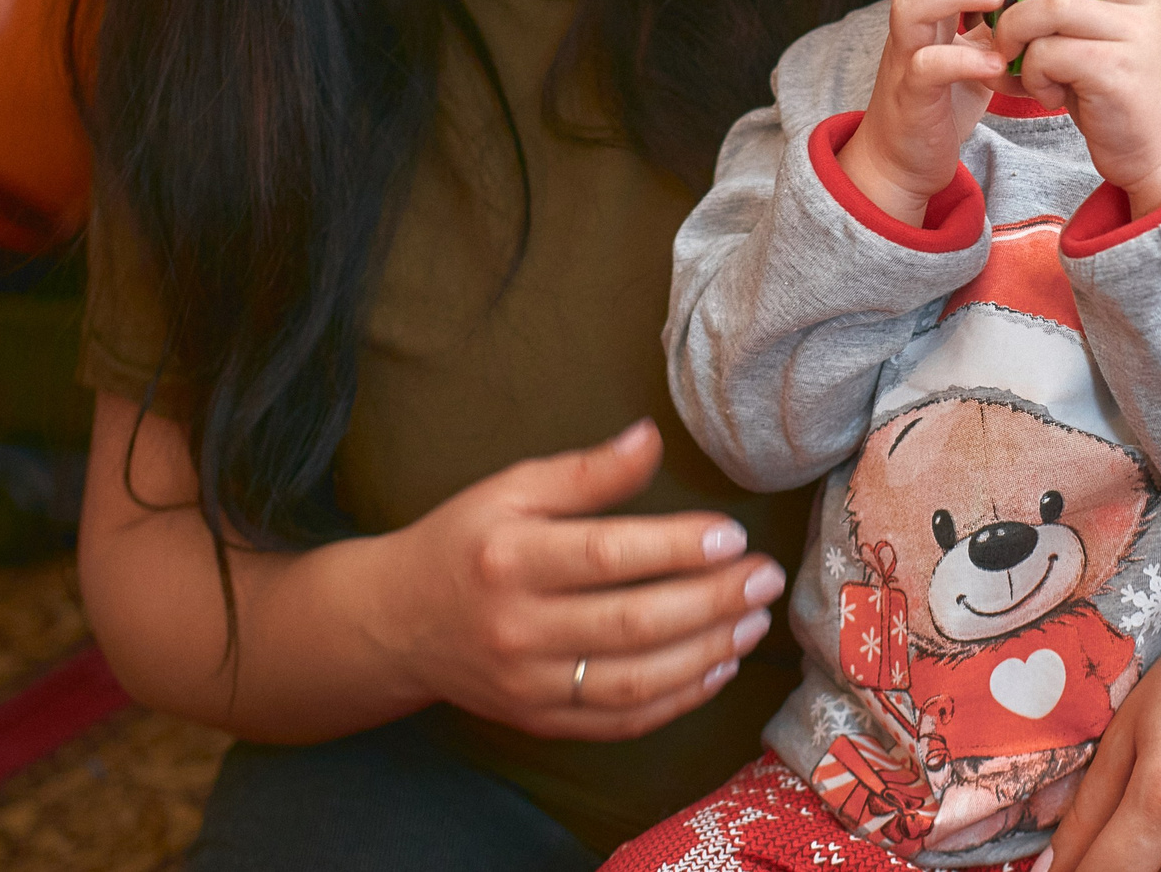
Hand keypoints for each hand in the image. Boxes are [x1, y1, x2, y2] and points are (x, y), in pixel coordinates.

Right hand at [370, 418, 787, 740]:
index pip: (605, 556)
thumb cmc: (464, 542)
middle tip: (765, 579)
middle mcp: (517, 628)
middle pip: (631, 624)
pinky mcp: (539, 721)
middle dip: (711, 603)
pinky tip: (716, 668)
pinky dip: (676, 701)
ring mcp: (528, 685)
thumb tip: (652, 438)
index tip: (733, 535)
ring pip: (633, 683)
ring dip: (706, 654)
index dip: (676, 547)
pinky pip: (619, 722)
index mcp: (509, 559)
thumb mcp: (512, 489)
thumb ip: (586, 472)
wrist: (395, 623)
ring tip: (753, 622)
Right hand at [838, 0, 1019, 225]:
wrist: (905, 161)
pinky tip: (996, 62)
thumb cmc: (942, 102)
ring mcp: (904, 59)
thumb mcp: (975, 53)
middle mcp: (911, 28)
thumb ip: (997, 25)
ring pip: (910, 7)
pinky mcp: (909, 97)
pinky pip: (925, 67)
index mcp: (929, 12)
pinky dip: (960, 60)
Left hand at [993, 0, 1160, 215]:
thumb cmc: (1122, 96)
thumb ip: (1083, 8)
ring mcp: (1135, 38)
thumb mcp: (1114, 40)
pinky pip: (1048, 54)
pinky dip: (1031, 73)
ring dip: (1017, 30)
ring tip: (1020, 58)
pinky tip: (1044, 92)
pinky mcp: (1114, 74)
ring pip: (1053, 6)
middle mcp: (1148, 7)